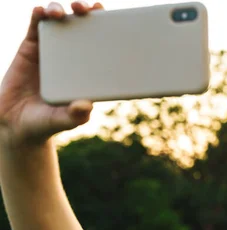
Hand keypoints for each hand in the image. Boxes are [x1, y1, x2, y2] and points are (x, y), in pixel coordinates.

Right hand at [0, 1, 103, 147]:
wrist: (16, 124)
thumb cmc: (47, 123)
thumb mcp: (65, 120)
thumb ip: (76, 115)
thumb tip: (86, 106)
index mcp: (87, 70)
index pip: (101, 44)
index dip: (108, 28)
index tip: (114, 18)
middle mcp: (72, 57)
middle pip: (81, 26)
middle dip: (86, 12)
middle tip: (87, 9)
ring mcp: (51, 51)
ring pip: (58, 22)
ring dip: (60, 10)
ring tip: (60, 12)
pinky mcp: (30, 49)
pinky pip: (35, 27)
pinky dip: (38, 16)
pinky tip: (40, 11)